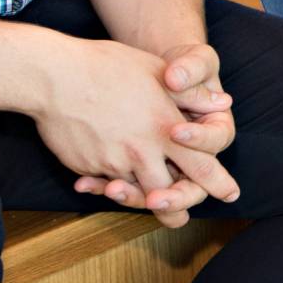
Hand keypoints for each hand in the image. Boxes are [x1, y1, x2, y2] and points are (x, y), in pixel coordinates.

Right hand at [34, 37, 237, 228]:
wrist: (52, 75)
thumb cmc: (107, 65)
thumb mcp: (156, 71)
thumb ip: (191, 94)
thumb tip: (223, 102)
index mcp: (164, 127)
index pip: (200, 165)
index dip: (217, 182)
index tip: (230, 193)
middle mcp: (141, 151)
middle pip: (167, 192)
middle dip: (175, 207)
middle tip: (181, 217)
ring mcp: (112, 162)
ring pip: (135, 191)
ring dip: (140, 197)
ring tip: (146, 199)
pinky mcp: (87, 167)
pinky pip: (104, 182)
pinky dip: (107, 184)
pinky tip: (104, 181)